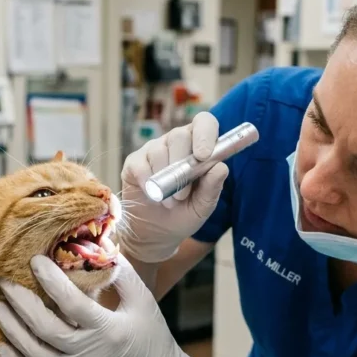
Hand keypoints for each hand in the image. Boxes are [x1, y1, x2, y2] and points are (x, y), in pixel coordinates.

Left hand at [0, 255, 212, 356]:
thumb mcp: (143, 299)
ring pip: (36, 355)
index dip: (51, 281)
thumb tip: (97, 244)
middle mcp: (90, 353)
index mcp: (109, 329)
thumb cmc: (150, 332)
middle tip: (4, 282)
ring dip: (12, 331)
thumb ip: (120, 273)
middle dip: (21, 304)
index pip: (73, 303)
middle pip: (47, 329)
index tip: (35, 260)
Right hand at [121, 112, 228, 262]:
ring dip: (166, 180)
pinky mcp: (135, 162)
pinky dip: (149, 183)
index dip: (205, 134)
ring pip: (159, 150)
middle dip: (182, 165)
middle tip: (183, 194)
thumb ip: (213, 187)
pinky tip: (153, 196)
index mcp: (198, 147)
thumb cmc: (185, 214)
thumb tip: (221, 167)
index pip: (204, 123)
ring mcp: (154, 150)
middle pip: (179, 135)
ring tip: (170, 202)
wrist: (157, 233)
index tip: (204, 156)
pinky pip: (141, 165)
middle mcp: (175, 143)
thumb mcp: (203, 206)